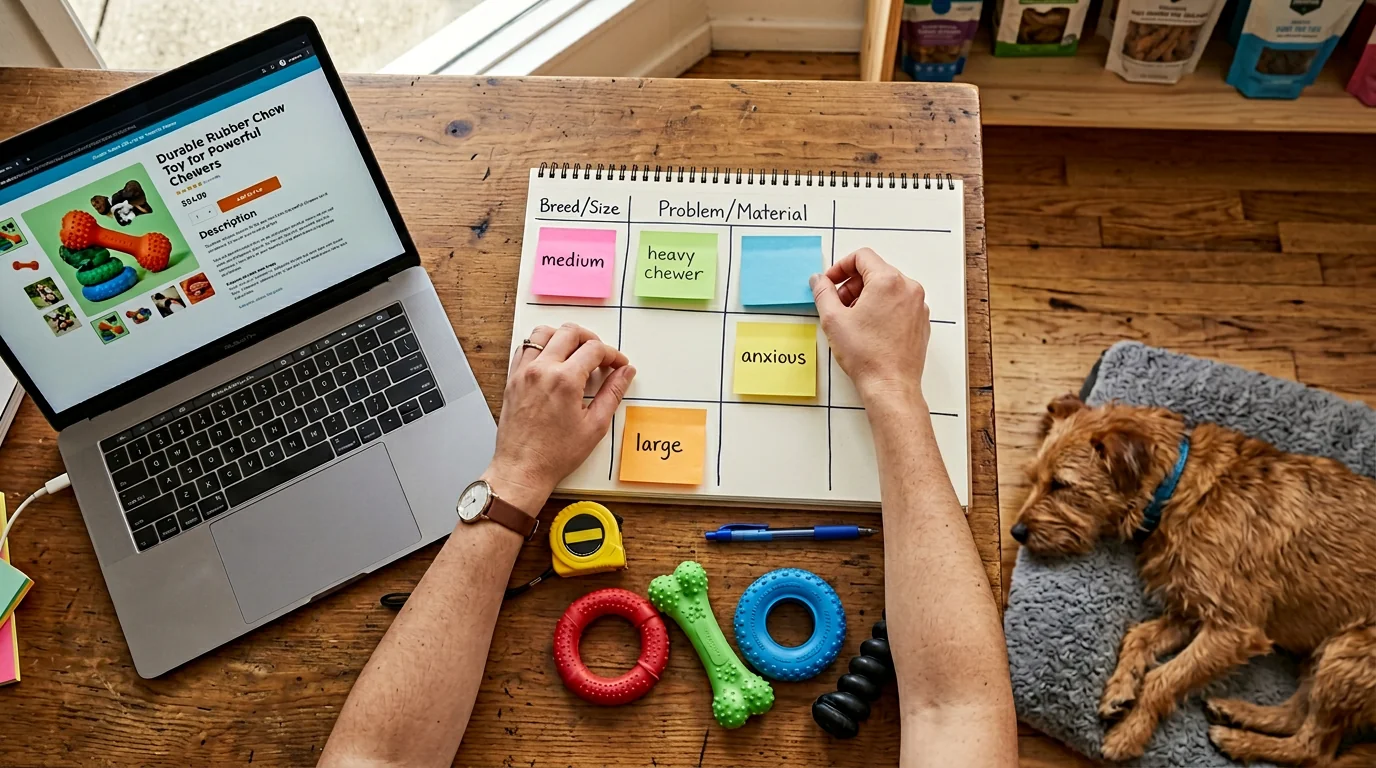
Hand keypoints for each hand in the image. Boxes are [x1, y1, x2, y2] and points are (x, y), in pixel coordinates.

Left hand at [482, 323, 634, 512]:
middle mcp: (542, 369)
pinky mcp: (513, 379)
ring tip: (576, 352)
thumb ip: (613, 393)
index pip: (594, 349)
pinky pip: (525, 348)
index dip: (612, 354)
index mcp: (565, 380)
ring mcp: (524, 372)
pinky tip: (553, 360)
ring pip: (543, 333)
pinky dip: (541, 346)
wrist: (522, 469)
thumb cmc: (556, 454)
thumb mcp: (595, 426)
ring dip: (563, 336)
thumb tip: (626, 372)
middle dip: (590, 339)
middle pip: (569, 332)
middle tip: (600, 355)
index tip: (618, 365)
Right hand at [810, 247, 929, 405]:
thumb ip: (823, 293)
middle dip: (853, 284)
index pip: (862, 257)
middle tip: (838, 304)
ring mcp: (918, 305)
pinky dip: (882, 308)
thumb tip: (818, 280)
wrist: (890, 385)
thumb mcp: (833, 319)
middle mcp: (908, 288)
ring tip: (852, 319)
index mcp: (888, 281)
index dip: (841, 267)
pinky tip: (869, 329)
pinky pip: (899, 303)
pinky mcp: (921, 321)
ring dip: (866, 296)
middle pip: (875, 271)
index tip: (831, 282)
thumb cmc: (867, 356)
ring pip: (888, 287)